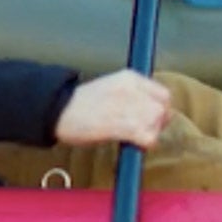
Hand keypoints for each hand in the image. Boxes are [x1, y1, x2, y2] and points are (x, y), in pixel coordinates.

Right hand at [54, 68, 172, 149]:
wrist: (58, 110)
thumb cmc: (80, 104)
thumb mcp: (111, 88)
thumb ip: (132, 96)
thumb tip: (149, 112)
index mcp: (129, 77)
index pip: (163, 94)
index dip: (161, 109)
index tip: (154, 119)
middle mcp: (132, 89)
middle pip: (163, 108)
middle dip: (158, 123)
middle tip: (146, 132)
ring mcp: (128, 106)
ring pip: (157, 121)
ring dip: (150, 132)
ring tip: (136, 138)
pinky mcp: (123, 124)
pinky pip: (148, 136)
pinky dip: (144, 143)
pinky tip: (132, 144)